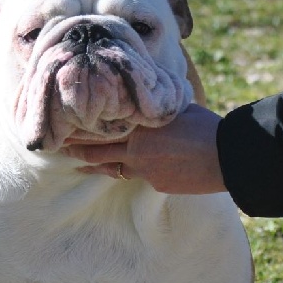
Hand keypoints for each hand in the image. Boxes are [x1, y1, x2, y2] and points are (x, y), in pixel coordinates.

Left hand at [64, 104, 225, 193]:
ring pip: (111, 168)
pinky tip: (127, 170)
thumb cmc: (206, 125)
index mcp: (139, 125)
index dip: (78, 128)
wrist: (227, 157)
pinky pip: (137, 177)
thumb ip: (154, 107)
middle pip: (96, 150)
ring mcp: (144, 169)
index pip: (100, 127)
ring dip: (93, 165)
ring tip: (77, 165)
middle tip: (56, 147)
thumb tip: (144, 98)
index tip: (60, 125)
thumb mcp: (176, 107)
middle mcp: (135, 148)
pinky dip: (130, 171)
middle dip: (74, 149)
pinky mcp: (156, 184)